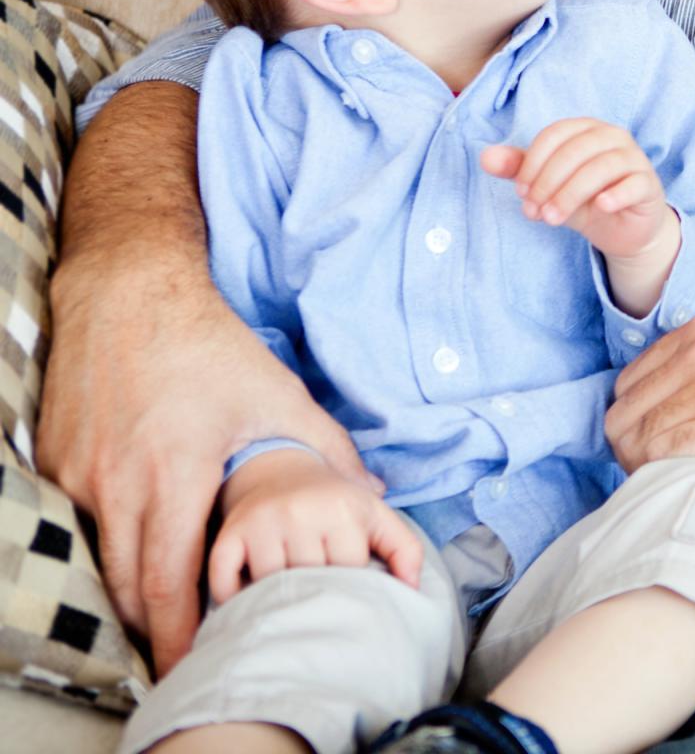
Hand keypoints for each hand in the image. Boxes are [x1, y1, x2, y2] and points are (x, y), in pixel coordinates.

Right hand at [38, 262, 375, 670]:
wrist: (127, 293)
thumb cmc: (207, 345)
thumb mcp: (278, 394)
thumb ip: (327, 449)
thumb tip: (375, 494)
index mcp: (175, 475)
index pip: (168, 585)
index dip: (181, 634)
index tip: (196, 664)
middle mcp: (117, 484)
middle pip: (128, 589)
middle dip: (157, 629)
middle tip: (188, 651)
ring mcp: (79, 476)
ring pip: (102, 560)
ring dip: (131, 592)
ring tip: (168, 614)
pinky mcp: (56, 463)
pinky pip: (80, 523)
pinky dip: (108, 546)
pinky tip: (139, 549)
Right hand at [209, 450, 421, 602]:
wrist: (280, 465)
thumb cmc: (336, 502)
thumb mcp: (377, 515)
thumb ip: (405, 549)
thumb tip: (412, 591)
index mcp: (342, 510)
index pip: (349, 572)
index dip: (351, 587)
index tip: (349, 590)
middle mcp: (300, 513)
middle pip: (309, 581)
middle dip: (315, 595)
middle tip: (317, 603)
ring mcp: (262, 524)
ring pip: (269, 586)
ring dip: (275, 599)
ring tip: (286, 599)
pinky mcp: (229, 533)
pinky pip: (225, 580)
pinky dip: (232, 597)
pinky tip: (247, 598)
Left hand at [480, 120, 674, 261]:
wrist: (622, 230)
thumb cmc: (583, 200)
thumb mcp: (547, 185)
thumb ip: (519, 168)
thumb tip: (485, 157)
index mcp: (586, 129)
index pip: (554, 135)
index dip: (532, 163)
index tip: (521, 193)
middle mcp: (612, 136)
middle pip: (576, 150)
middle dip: (548, 182)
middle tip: (535, 212)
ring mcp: (634, 159)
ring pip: (601, 167)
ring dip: (571, 194)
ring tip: (553, 218)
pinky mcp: (649, 184)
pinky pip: (633, 183)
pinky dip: (614, 195)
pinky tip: (599, 207)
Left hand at [606, 315, 694, 479]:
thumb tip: (677, 410)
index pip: (628, 384)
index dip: (638, 423)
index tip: (660, 449)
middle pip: (622, 416)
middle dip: (634, 452)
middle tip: (668, 478)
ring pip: (635, 444)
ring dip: (650, 474)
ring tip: (685, 487)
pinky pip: (661, 463)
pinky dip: (667, 483)